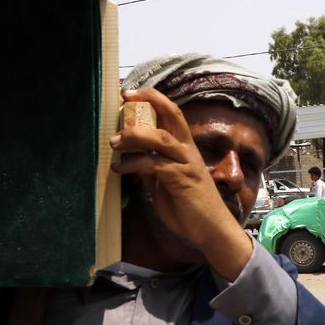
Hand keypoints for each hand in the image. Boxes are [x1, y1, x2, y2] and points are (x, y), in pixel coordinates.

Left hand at [110, 88, 252, 278]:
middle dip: (149, 102)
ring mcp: (187, 164)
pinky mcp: (183, 180)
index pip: (172, 115)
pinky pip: (155, 165)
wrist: (211, 231)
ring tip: (113, 141)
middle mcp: (188, 151)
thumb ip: (151, 169)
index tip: (131, 94)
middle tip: (124, 100)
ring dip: (134, 136)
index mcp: (185, 148)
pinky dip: (134, 164)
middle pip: (172, 116)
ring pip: (161, 139)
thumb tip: (131, 159)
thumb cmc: (189, 208)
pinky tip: (120, 169)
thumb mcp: (164, 184)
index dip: (154, 100)